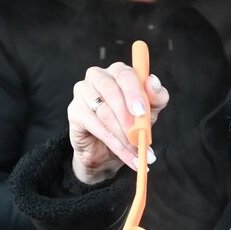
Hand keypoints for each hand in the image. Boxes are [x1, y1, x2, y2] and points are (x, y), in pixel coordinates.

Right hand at [68, 62, 170, 183]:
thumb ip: (156, 97)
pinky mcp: (74, 111)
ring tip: (139, 152)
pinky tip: (129, 157)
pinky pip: (96, 127)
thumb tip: (153, 82)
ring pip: (105, 113)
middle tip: (140, 137)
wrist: (107, 149)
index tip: (142, 113)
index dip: (134, 94)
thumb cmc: (130, 123)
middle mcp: (98, 77)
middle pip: (112, 92)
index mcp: (118, 72)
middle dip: (128, 118)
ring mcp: (83, 91)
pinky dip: (115, 145)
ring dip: (125, 137)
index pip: (125, 75)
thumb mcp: (149, 112)